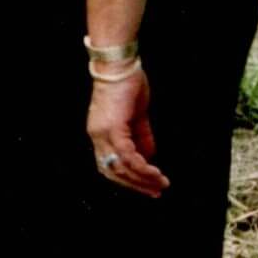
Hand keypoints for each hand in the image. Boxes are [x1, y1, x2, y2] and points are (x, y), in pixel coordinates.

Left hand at [87, 68, 168, 197]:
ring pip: (120, 167)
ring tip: (161, 184)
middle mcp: (97, 136)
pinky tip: (155, 172)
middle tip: (155, 192)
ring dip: (142, 179)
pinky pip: (127, 156)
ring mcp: (102, 133)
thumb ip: (141, 137)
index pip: (109, 166)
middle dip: (135, 185)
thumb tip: (149, 157)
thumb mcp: (137, 117)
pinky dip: (142, 167)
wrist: (119, 65)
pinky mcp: (113, 127)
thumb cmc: (127, 85)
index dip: (127, 180)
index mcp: (99, 133)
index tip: (147, 187)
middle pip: (112, 172)